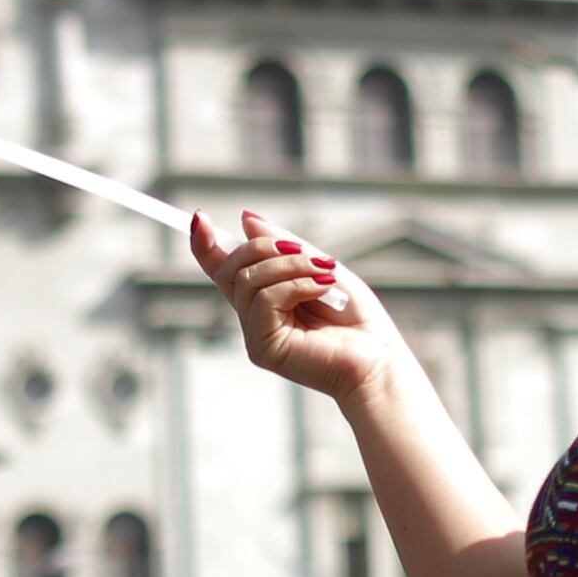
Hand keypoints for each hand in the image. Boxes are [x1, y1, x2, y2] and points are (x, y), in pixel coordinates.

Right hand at [190, 207, 388, 405]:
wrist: (378, 358)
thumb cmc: (356, 319)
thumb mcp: (319, 266)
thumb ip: (283, 246)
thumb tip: (246, 220)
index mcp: (265, 298)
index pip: (224, 269)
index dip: (206, 245)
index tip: (199, 218)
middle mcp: (254, 317)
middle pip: (230, 267)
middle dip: (264, 247)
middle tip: (305, 252)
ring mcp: (256, 335)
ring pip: (249, 279)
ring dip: (290, 265)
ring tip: (324, 275)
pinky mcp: (263, 348)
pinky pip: (265, 299)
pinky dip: (297, 285)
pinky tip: (323, 289)